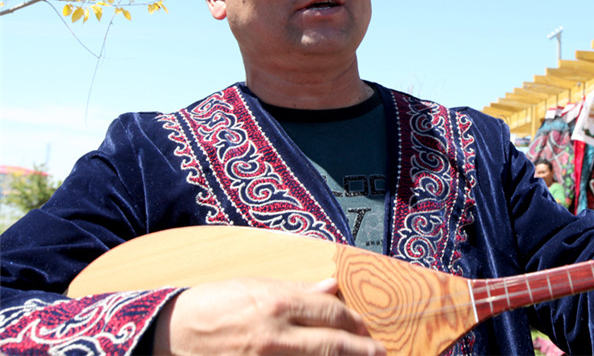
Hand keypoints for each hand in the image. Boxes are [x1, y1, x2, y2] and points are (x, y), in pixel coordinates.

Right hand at [153, 277, 385, 354]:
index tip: (366, 329)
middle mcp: (276, 335)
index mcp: (278, 304)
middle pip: (332, 345)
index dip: (354, 323)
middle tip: (379, 354)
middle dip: (361, 350)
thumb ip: (298, 291)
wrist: (171, 333)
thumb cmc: (215, 304)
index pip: (331, 314)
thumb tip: (331, 288)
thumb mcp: (257, 286)